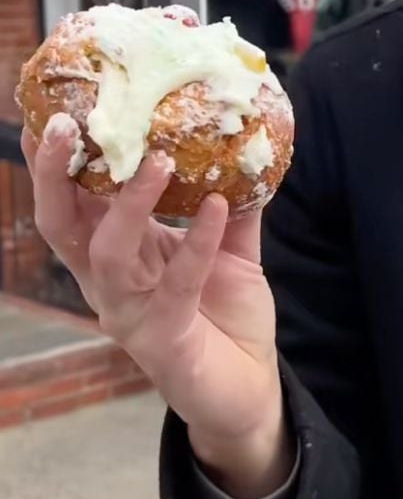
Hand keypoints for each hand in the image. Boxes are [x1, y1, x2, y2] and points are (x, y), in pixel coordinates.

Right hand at [24, 113, 292, 498]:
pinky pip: (175, 284)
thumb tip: (246, 146)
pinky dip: (195, 242)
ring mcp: (130, 313)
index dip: (59, 161)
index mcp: (119, 256)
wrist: (249, 387)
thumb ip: (231, 205)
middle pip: (62, 224)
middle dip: (56, 175)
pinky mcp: (163, 339)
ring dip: (129, 203)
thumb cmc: (227, 316)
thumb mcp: (231, 250)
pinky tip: (215, 207)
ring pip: (107, 253)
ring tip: (157, 158)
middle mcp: (110, 284)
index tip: (60, 110)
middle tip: (66, 124)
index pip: (74, 203)